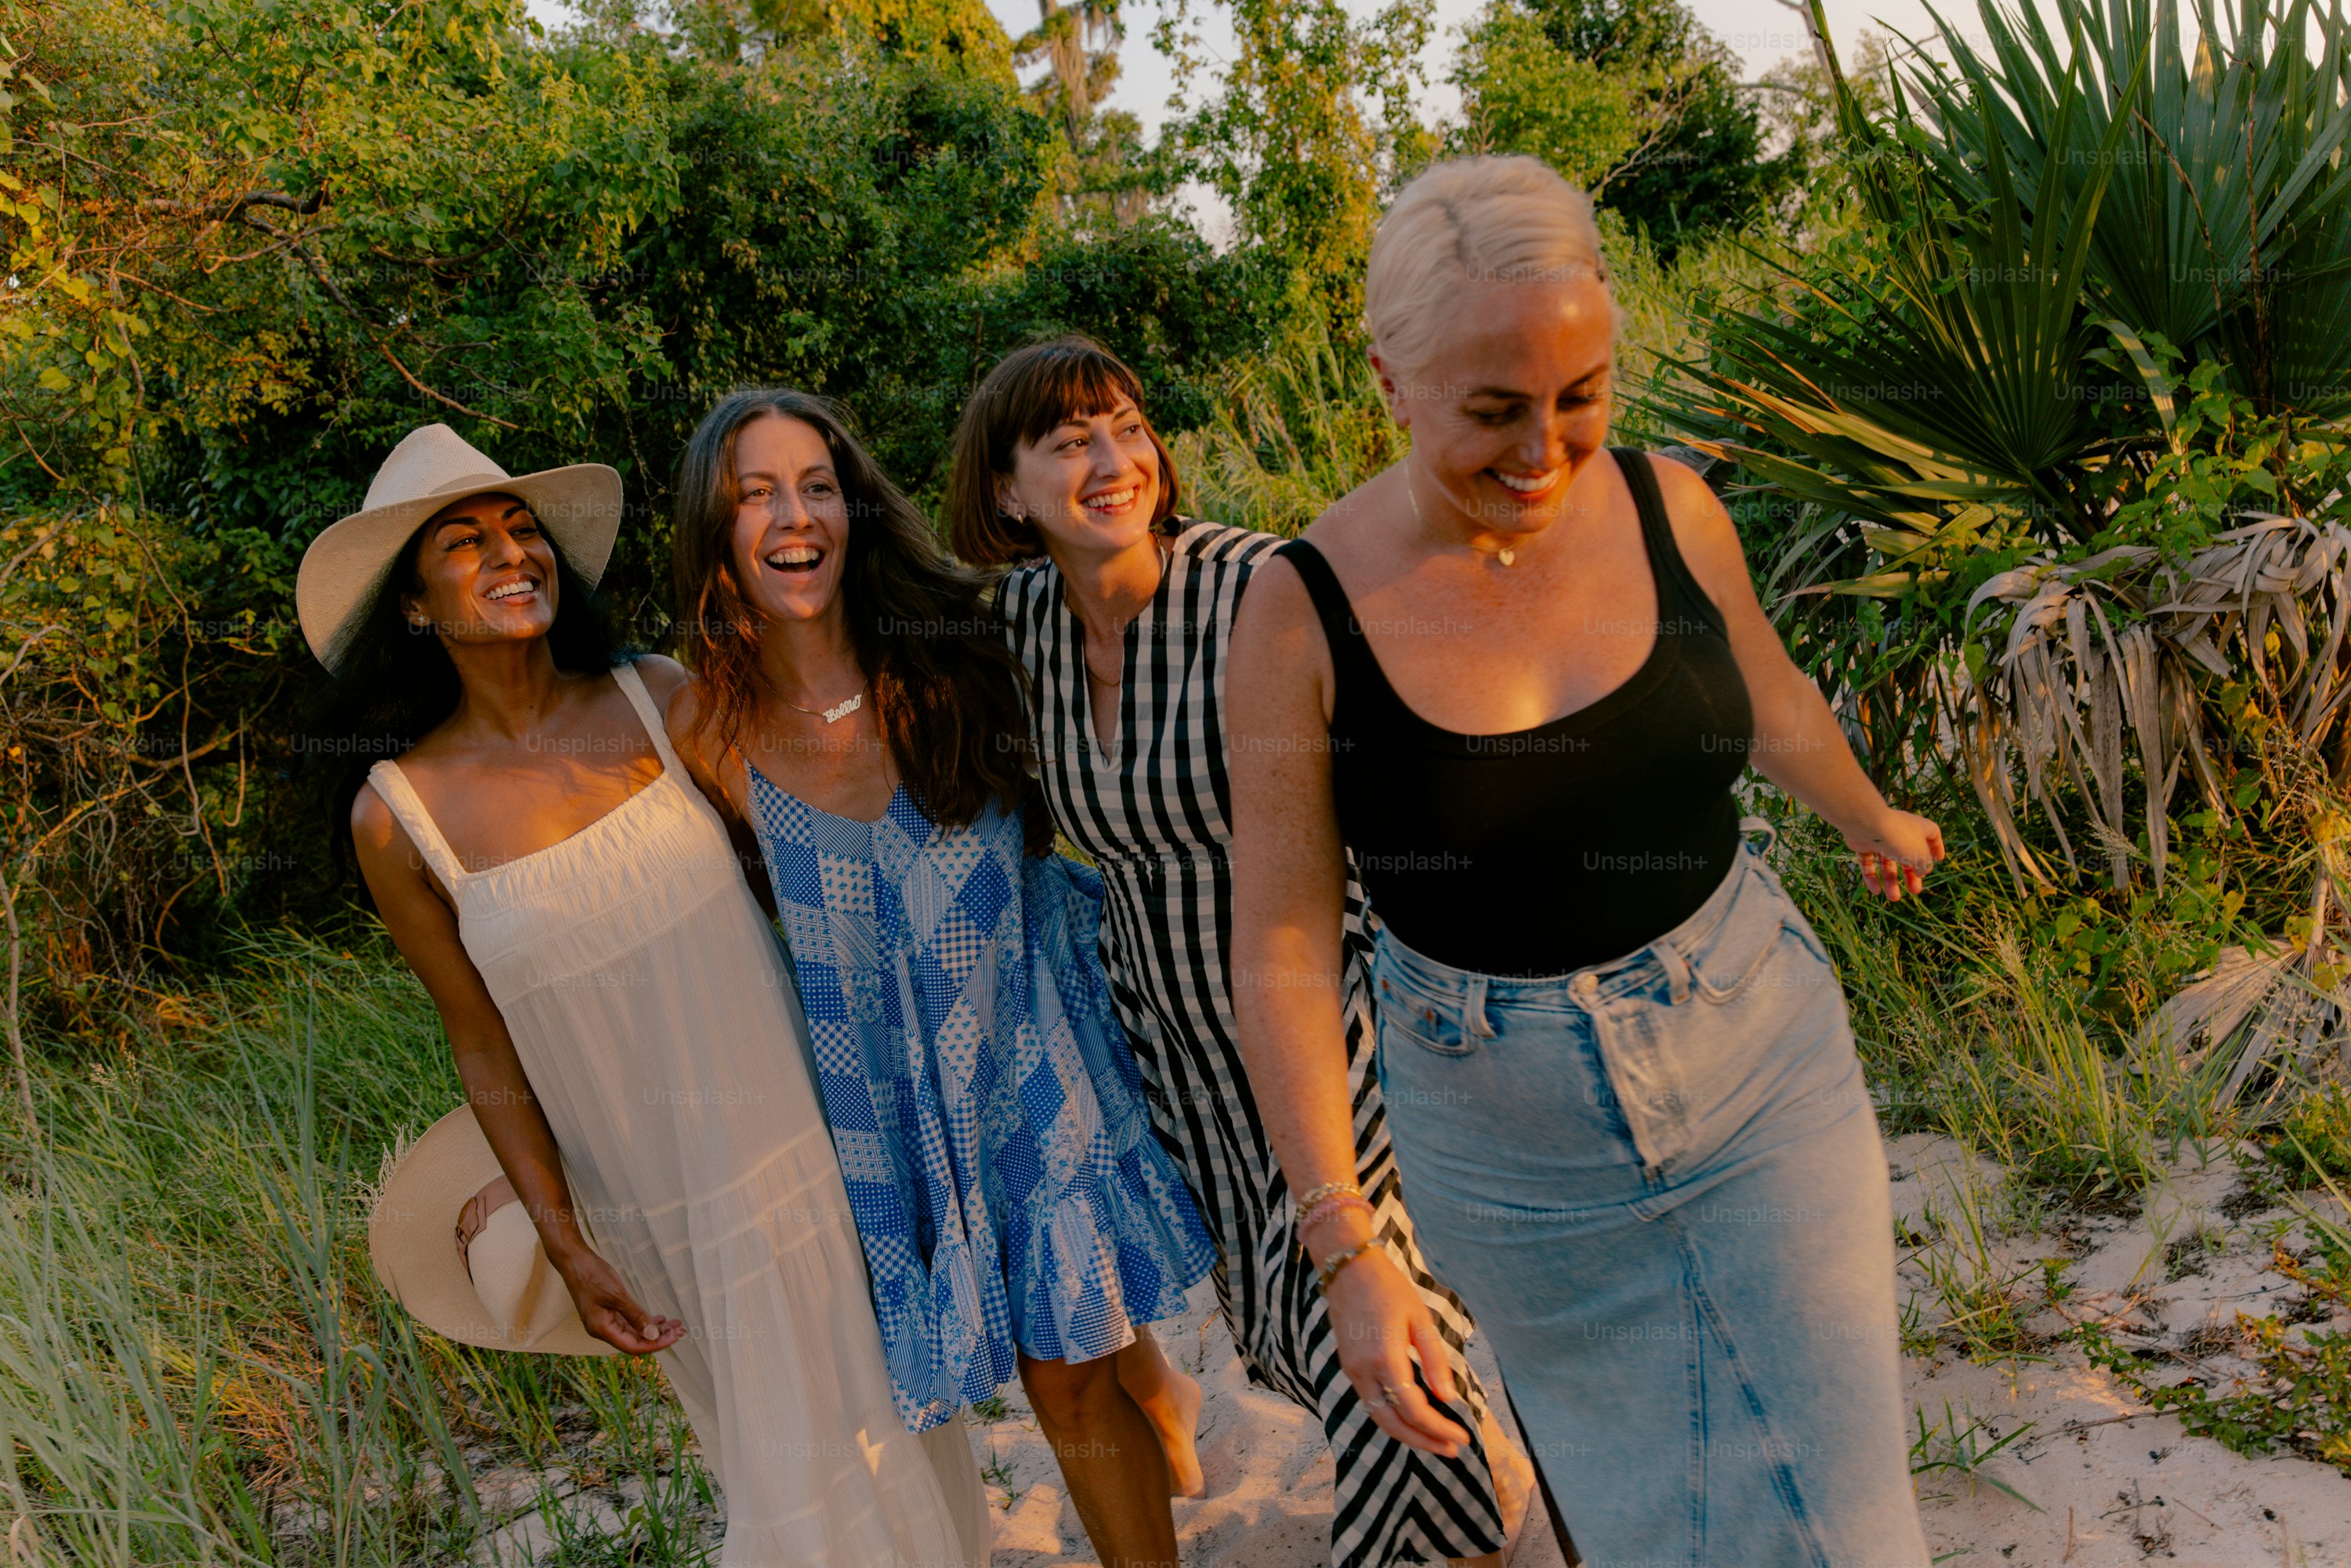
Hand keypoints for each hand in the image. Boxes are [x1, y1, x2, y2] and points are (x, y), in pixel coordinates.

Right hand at [557, 1251, 686, 1355]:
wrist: (574, 1261)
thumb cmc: (592, 1275)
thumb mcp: (617, 1295)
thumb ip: (635, 1316)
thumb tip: (653, 1335)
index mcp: (601, 1329)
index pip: (633, 1346)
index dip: (655, 1344)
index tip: (675, 1336)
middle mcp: (602, 1329)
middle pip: (634, 1341)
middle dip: (658, 1336)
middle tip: (679, 1329)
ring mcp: (604, 1321)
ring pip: (633, 1332)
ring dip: (653, 1329)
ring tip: (673, 1323)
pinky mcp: (606, 1312)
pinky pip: (628, 1322)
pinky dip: (643, 1321)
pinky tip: (657, 1318)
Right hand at [1319, 1247, 1470, 1456]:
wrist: (1347, 1268)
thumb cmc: (1389, 1288)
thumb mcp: (1420, 1320)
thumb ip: (1434, 1361)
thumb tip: (1449, 1399)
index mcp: (1384, 1358)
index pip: (1414, 1409)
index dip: (1439, 1429)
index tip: (1463, 1437)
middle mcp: (1363, 1371)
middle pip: (1393, 1424)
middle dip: (1424, 1442)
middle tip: (1452, 1449)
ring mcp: (1352, 1371)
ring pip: (1379, 1418)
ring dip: (1408, 1435)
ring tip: (1436, 1441)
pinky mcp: (1349, 1368)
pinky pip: (1372, 1404)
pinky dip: (1393, 1418)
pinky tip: (1414, 1419)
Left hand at [1843, 808, 1943, 901]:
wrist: (1866, 824)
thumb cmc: (1900, 838)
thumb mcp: (1920, 855)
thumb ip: (1924, 864)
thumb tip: (1921, 871)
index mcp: (1918, 828)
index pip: (1932, 834)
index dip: (1936, 847)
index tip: (1938, 860)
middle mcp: (1900, 831)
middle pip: (1908, 854)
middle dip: (1911, 874)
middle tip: (1915, 891)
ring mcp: (1880, 837)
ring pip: (1887, 862)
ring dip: (1891, 881)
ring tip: (1893, 898)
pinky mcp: (1863, 843)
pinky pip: (1869, 862)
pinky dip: (1872, 877)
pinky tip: (1876, 891)